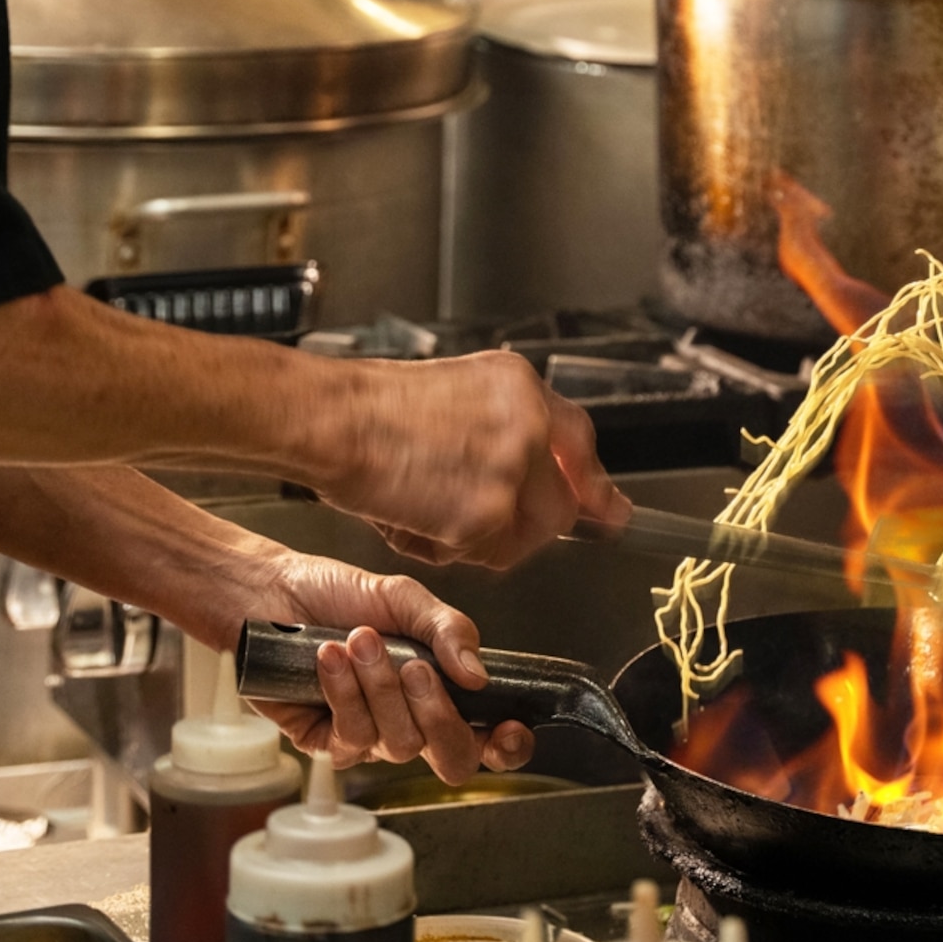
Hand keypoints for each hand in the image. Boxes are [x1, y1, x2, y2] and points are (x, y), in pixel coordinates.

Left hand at [246, 549, 534, 785]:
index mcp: (440, 690)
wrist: (270, 592)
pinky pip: (352, 739)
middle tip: (414, 668)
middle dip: (438, 716)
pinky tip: (329, 658)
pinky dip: (344, 694)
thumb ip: (448, 630)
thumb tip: (477, 675)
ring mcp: (370, 737)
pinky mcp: (326, 743)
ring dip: (380, 689)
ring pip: (400, 745)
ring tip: (359, 640)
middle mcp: (410, 722)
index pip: (488, 737)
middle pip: (452, 759)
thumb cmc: (335, 593)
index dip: (507, 747)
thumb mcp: (402, 597)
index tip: (509, 728)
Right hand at [325, 350, 630, 571]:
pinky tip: (411, 519)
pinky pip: (481, 554)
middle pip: (559, 504)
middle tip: (486, 525)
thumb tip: (533, 471)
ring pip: (521, 537)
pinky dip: (446, 550)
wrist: (335, 420)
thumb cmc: (371, 407)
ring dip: (481, 539)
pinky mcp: (486, 515)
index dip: (591, 482)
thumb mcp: (457, 391)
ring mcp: (512, 472)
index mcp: (521, 387)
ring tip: (427, 510)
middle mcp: (529, 425)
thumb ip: (503, 426)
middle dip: (526, 524)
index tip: (607, 508)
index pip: (578, 441)